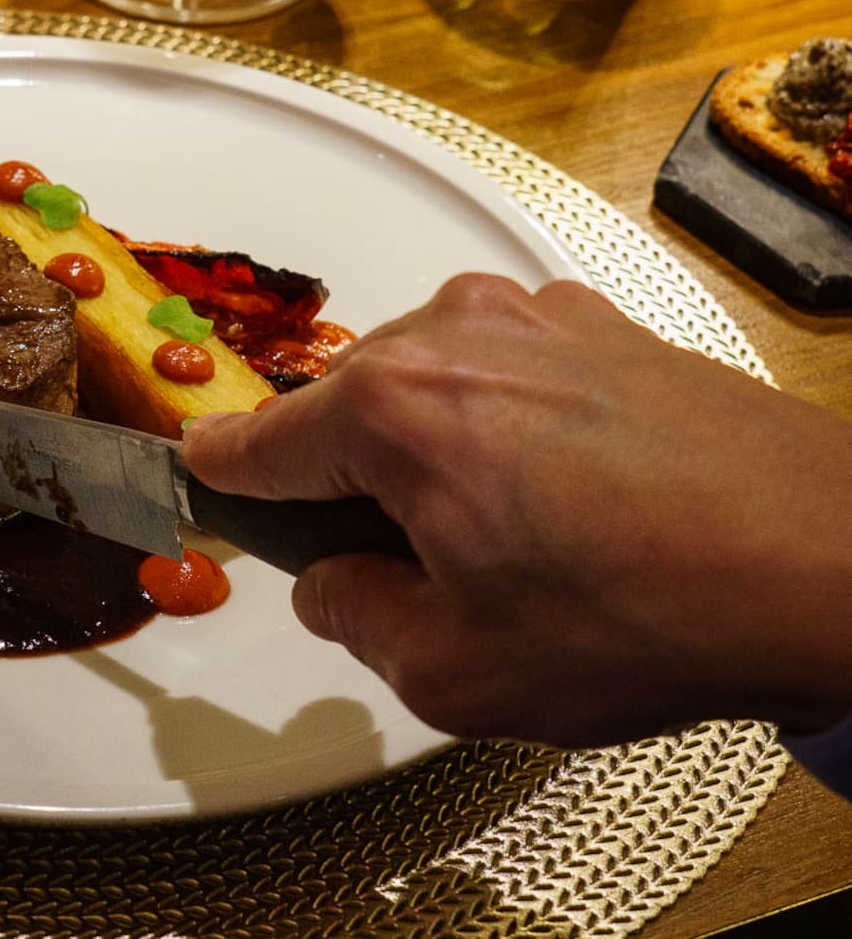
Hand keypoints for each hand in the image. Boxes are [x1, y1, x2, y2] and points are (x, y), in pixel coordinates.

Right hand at [180, 274, 851, 747]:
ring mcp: (533, 319)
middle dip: (351, 487)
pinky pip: (507, 372)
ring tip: (513, 544)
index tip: (200, 493)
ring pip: (426, 386)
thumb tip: (338, 586)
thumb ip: (355, 619)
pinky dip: (508, 428)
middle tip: (409, 574)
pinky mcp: (602, 325)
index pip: (249, 441)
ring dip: (435, 454)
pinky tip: (570, 503)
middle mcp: (451, 336)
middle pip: (340, 411)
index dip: (215, 482)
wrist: (834, 565)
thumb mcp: (456, 670)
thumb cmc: (656, 610)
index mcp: (390, 410)